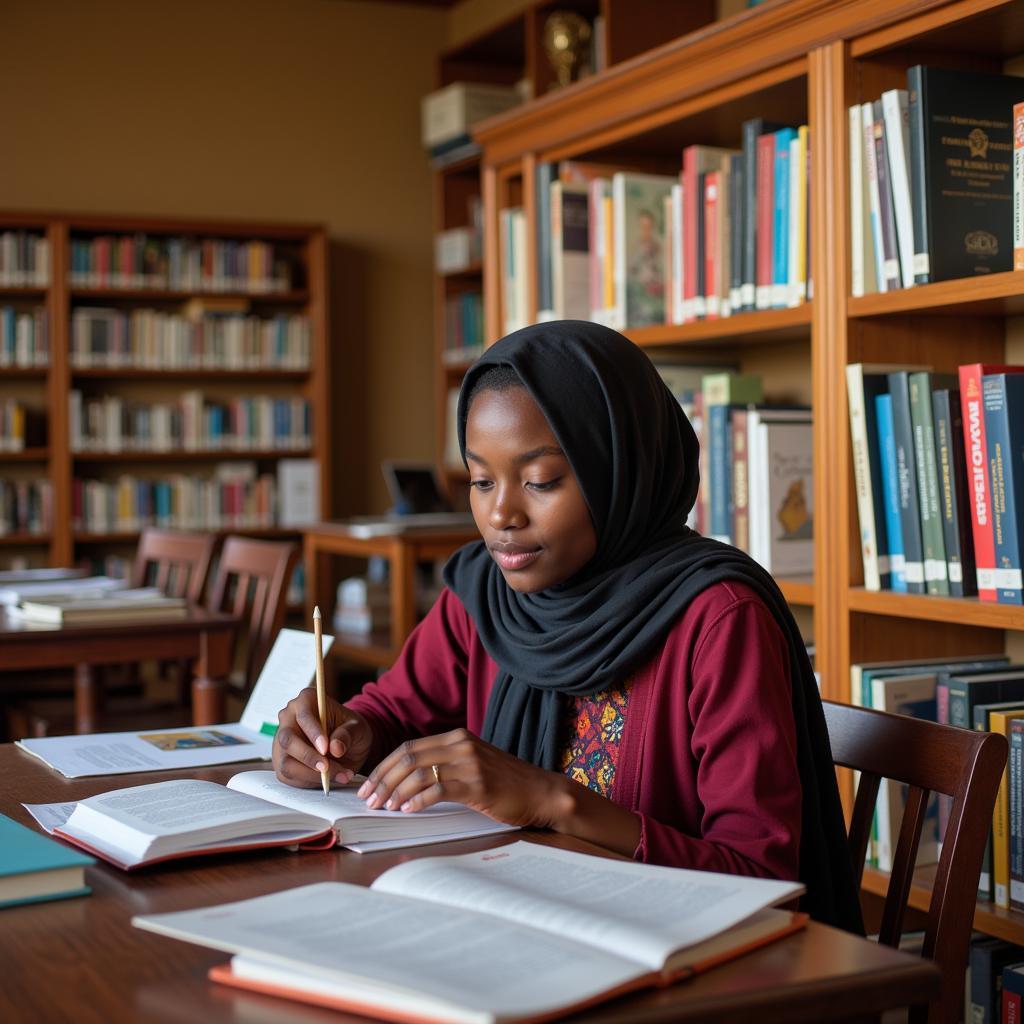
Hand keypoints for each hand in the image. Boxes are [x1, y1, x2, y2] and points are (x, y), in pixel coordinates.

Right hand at [273, 688, 373, 788]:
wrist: (346, 744)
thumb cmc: (350, 730)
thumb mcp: (358, 727)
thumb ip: (348, 734)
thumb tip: (335, 748)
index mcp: (306, 701)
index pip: (303, 716)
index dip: (313, 732)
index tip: (325, 748)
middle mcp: (288, 719)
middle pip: (288, 740)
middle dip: (308, 757)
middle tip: (327, 768)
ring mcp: (282, 742)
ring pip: (286, 762)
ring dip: (311, 773)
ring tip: (339, 775)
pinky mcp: (282, 762)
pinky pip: (289, 776)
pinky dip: (310, 781)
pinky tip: (329, 779)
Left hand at [356, 728, 563, 828]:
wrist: (540, 792)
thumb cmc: (505, 783)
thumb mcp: (472, 763)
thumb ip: (445, 763)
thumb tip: (406, 780)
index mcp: (457, 737)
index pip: (408, 747)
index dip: (384, 767)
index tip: (369, 785)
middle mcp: (461, 745)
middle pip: (408, 758)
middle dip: (383, 780)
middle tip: (369, 799)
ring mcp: (470, 763)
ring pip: (420, 773)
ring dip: (396, 792)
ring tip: (385, 808)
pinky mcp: (478, 784)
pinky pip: (439, 790)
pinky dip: (418, 801)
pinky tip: (408, 811)